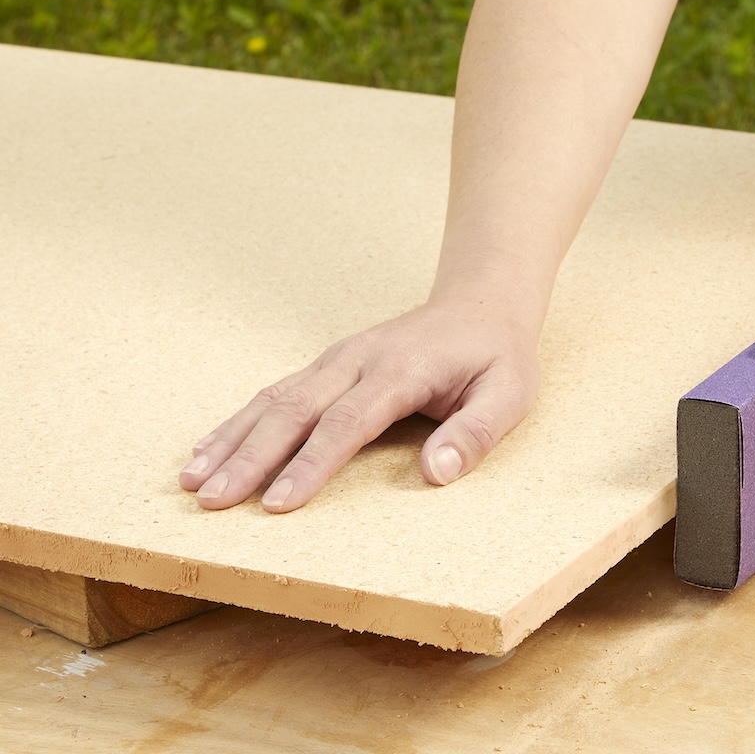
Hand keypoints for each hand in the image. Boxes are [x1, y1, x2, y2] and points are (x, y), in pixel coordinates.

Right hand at [178, 297, 540, 511]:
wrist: (482, 302)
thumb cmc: (497, 355)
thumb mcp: (509, 394)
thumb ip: (474, 433)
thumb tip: (436, 474)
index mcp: (401, 370)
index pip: (347, 422)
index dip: (310, 464)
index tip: (278, 503)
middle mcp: (358, 360)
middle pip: (294, 410)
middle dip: (250, 458)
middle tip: (212, 501)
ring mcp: (338, 359)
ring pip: (274, 399)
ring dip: (231, 439)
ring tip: (192, 480)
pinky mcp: (329, 365)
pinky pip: (277, 392)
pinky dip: (240, 423)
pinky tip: (209, 450)